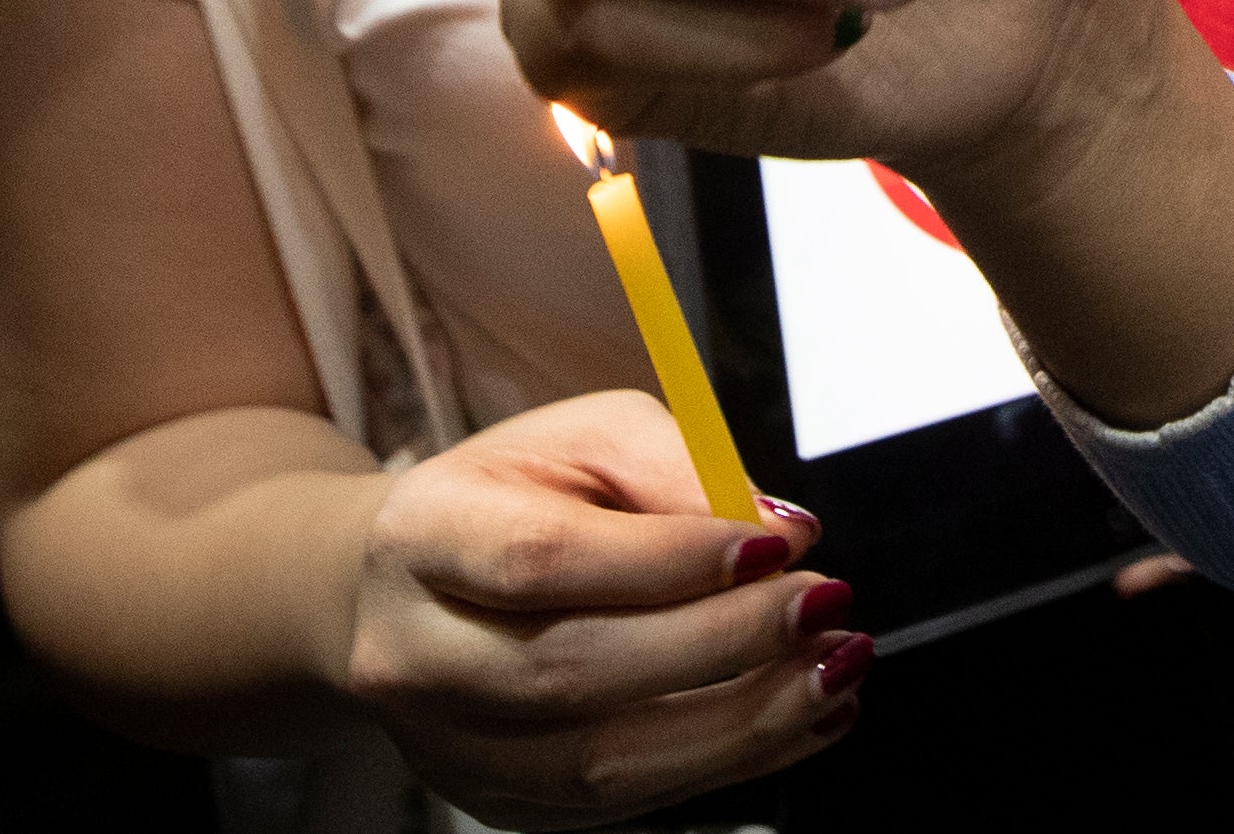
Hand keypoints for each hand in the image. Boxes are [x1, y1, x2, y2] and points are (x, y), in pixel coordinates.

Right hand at [343, 391, 859, 828]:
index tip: (781, 546)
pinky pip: (626, 802)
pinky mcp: (501, 801)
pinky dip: (731, 760)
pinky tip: (803, 716)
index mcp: (425, 536)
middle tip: (825, 603)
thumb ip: (680, 467)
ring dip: (743, 722)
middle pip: (572, 670)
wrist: (398, 588)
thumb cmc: (510, 499)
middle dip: (724, 644)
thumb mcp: (586, 436)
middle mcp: (416, 656)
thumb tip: (780, 530)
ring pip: (602, 763)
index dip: (671, 559)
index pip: (545, 559)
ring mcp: (453, 747)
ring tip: (834, 669)